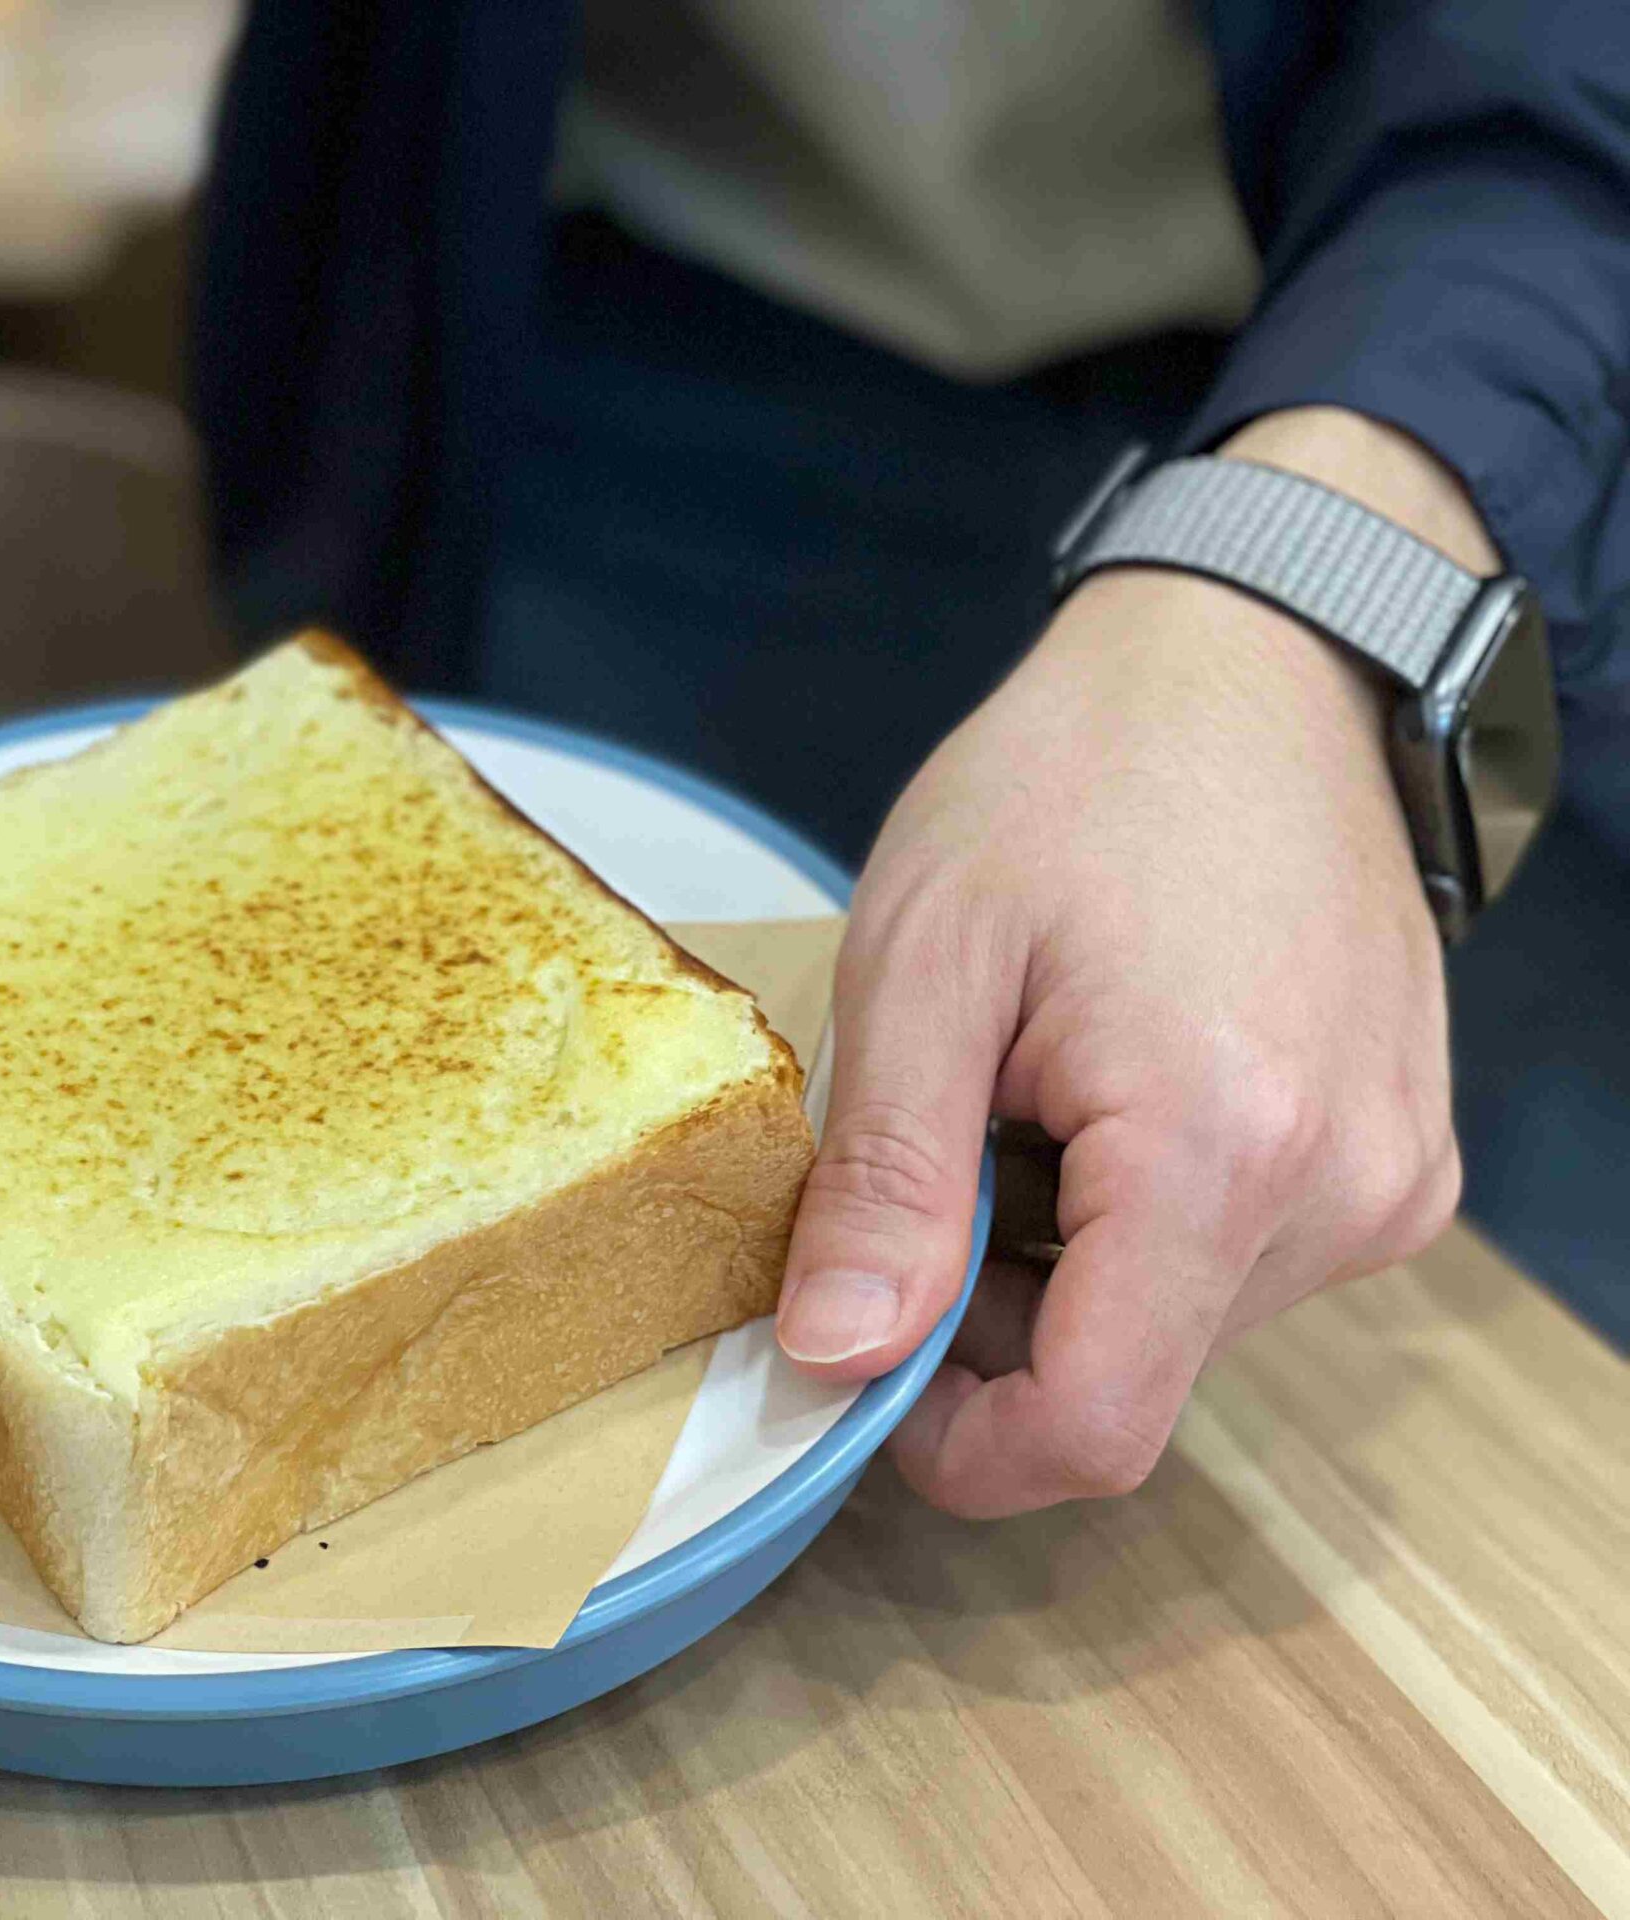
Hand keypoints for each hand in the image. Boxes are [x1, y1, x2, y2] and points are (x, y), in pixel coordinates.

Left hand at [775, 408, 1483, 1513]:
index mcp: (1223, 1151)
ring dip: (1064, 1254)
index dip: (954, 1442)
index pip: (1093, 1430)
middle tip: (937, 1143)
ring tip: (1029, 1087)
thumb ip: (886, 1179)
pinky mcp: (1399, 1158)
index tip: (857, 1360)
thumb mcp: (923, 962)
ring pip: (1174, 1324)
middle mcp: (1343, 1195)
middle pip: (1126, 1376)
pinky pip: (1239, 1260)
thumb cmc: (1073, 782)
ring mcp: (1389, 1180)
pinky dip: (1139, 1213)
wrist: (1249, 663)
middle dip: (992, 1311)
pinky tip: (1106, 1083)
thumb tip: (833, 1360)